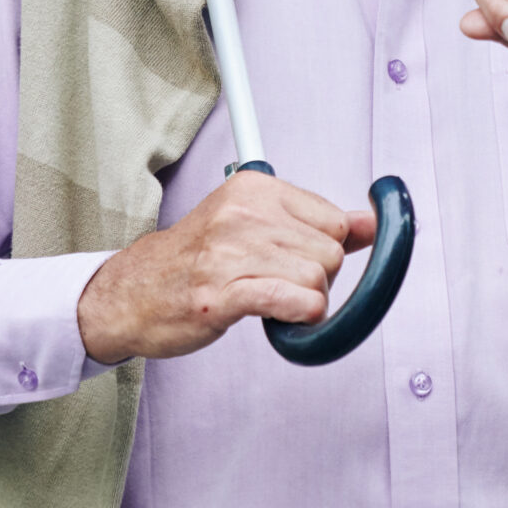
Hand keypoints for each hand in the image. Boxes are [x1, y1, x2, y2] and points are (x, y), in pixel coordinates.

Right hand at [75, 171, 376, 364]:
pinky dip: (302, 313)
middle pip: (332, 252)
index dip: (327, 249)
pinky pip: (292, 300)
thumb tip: (374, 224)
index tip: (302, 260)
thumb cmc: (196, 260)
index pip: (336, 220)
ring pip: (318, 279)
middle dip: (318, 278)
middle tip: (282, 284)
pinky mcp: (220, 295)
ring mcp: (229, 254)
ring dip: (306, 301)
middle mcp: (243, 214)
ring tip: (273, 300)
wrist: (132, 293)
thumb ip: (316, 223)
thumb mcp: (255, 224)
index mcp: (254, 189)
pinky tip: (289, 317)